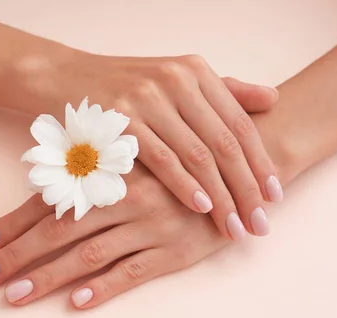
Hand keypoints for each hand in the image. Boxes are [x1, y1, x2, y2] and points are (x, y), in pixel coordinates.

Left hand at [0, 164, 227, 307]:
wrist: (239, 168)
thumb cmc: (180, 161)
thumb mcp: (138, 155)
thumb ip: (97, 168)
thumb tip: (48, 189)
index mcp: (111, 173)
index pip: (51, 201)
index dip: (13, 225)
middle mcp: (124, 198)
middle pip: (59, 231)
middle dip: (17, 256)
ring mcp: (149, 225)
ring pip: (88, 254)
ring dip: (47, 277)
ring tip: (14, 296)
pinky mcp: (175, 251)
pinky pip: (133, 272)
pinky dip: (104, 287)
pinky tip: (77, 301)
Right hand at [39, 53, 281, 238]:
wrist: (60, 76)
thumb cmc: (121, 87)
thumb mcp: (173, 80)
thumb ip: (222, 91)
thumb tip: (272, 99)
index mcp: (194, 70)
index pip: (239, 123)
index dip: (262, 162)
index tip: (276, 197)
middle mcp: (176, 80)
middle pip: (225, 143)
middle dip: (247, 188)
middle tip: (261, 223)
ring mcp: (148, 98)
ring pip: (198, 155)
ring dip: (221, 196)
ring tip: (236, 227)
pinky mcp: (120, 118)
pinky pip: (162, 160)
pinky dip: (185, 186)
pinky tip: (202, 208)